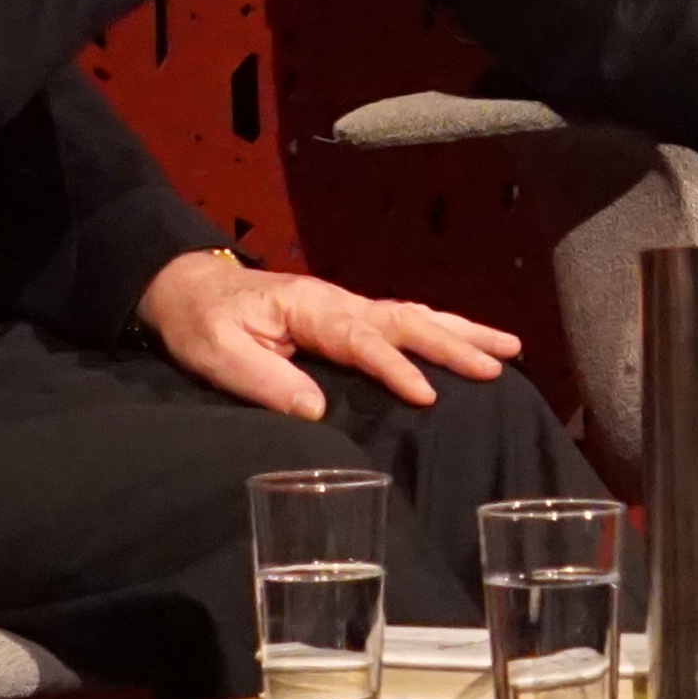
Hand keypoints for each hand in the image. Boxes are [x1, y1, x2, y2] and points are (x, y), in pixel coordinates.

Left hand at [138, 249, 525, 418]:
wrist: (188, 288)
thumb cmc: (200, 323)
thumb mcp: (218, 354)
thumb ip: (265, 380)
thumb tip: (316, 410)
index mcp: (309, 309)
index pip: (362, 339)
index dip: (395, 367)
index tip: (426, 396)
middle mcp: (337, 303)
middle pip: (404, 320)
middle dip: (452, 344)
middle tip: (496, 368)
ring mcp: (345, 308)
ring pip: (412, 316)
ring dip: (460, 332)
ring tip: (509, 350)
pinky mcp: (345, 318)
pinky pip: (402, 322)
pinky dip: (441, 329)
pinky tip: (468, 342)